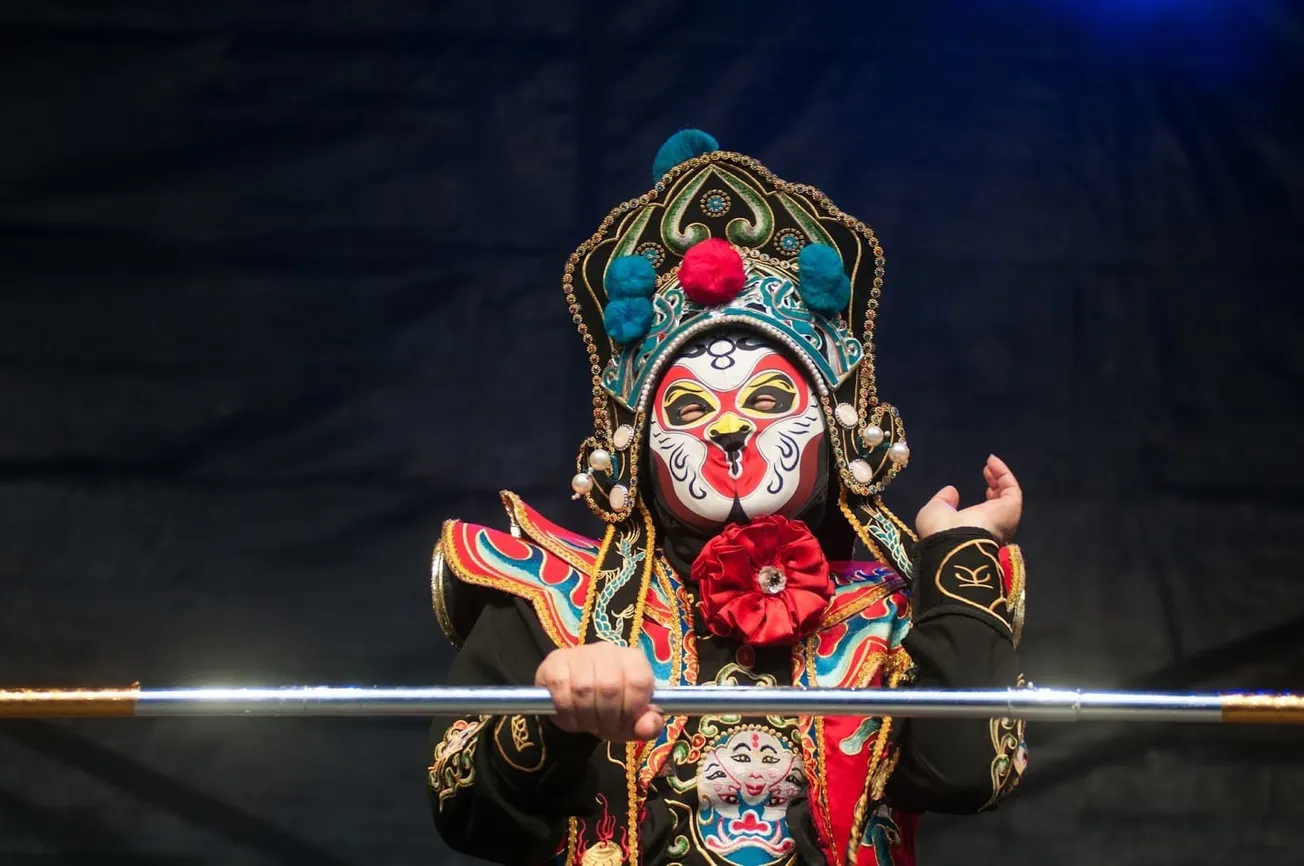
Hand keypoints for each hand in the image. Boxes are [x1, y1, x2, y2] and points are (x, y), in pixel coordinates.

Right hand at [534, 642, 662, 741]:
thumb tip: (647, 726)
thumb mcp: (633, 722)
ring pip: (584, 688)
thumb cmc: (611, 709)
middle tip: (603, 726)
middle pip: (610, 687)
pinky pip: (560, 688)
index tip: (623, 723)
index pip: (639, 682)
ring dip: (586, 716)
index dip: (631, 710)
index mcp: (634, 661)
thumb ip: (648, 725)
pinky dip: (566, 711)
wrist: (575, 700)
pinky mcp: (555, 661)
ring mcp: (580, 653)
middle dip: (606, 717)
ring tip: (588, 722)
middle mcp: (608, 650)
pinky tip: (570, 716)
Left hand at [915, 454, 1022, 543]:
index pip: (986, 514)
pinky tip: (993, 461)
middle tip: (987, 469)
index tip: (980, 480)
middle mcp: (993, 528)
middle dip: (995, 484)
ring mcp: (1004, 518)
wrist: (954, 540)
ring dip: (1001, 477)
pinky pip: (1012, 488)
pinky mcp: (1011, 508)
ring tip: (991, 462)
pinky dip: (1004, 473)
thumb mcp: (934, 512)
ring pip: (1008, 495)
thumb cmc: (941, 529)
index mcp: (975, 532)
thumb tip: (952, 491)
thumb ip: (943, 501)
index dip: (986, 495)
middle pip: (1000, 503)